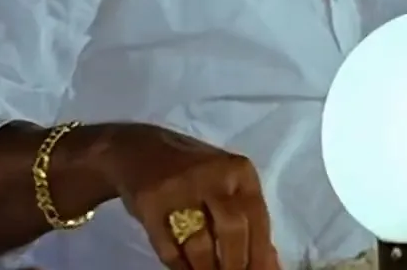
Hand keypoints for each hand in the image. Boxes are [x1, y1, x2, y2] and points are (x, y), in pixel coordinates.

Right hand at [98, 123, 278, 269]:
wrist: (137, 148)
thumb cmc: (193, 172)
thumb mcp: (226, 182)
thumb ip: (246, 215)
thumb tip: (269, 261)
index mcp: (239, 170)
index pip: (258, 218)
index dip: (261, 255)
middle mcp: (211, 174)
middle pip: (232, 230)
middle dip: (236, 265)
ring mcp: (178, 188)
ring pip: (200, 243)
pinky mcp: (150, 203)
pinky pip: (169, 247)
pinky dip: (180, 267)